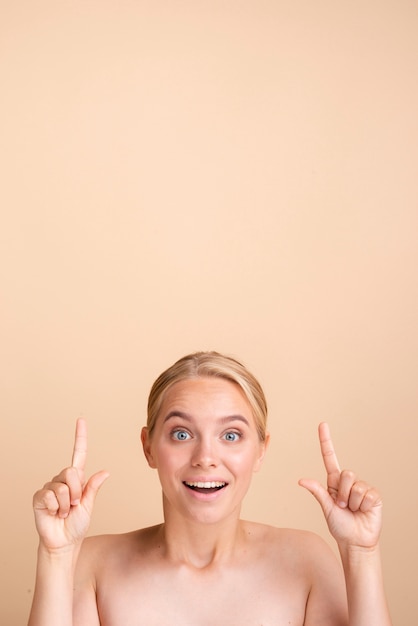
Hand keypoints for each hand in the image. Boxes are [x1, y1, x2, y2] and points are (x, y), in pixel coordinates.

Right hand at [32, 418, 108, 551]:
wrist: (64, 542)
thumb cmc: (76, 525)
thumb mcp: (89, 505)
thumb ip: (93, 488)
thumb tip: (105, 472)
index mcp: (76, 479)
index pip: (78, 453)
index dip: (80, 437)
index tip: (81, 420)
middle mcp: (62, 480)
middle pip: (72, 472)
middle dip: (77, 492)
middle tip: (74, 506)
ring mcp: (49, 487)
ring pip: (63, 486)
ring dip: (67, 503)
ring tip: (64, 512)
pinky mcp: (39, 497)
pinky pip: (51, 496)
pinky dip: (56, 508)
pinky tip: (54, 513)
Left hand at [299, 422, 382, 548]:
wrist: (356, 541)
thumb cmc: (339, 526)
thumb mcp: (326, 508)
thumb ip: (317, 492)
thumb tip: (301, 480)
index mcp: (334, 482)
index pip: (330, 457)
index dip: (326, 441)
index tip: (322, 424)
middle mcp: (348, 482)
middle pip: (346, 474)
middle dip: (343, 493)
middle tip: (344, 507)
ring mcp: (362, 488)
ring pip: (355, 485)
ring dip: (352, 501)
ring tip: (353, 511)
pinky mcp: (374, 495)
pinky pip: (367, 493)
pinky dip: (363, 505)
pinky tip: (364, 511)